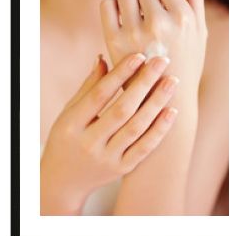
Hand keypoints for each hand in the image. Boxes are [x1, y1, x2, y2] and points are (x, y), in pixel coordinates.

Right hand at [40, 53, 178, 214]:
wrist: (65, 180)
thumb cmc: (66, 139)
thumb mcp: (68, 113)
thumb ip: (88, 88)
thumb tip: (104, 58)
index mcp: (72, 125)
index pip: (99, 95)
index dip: (120, 74)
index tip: (139, 55)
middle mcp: (89, 143)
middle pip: (122, 110)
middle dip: (144, 83)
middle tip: (162, 61)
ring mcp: (106, 158)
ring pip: (136, 128)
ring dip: (156, 103)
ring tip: (172, 81)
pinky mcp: (121, 169)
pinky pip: (144, 148)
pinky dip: (159, 130)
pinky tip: (172, 111)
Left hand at [100, 0, 207, 102]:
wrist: (166, 98)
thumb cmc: (187, 61)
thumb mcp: (199, 30)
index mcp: (182, 17)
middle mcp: (159, 23)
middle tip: (148, 8)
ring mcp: (135, 33)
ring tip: (136, 13)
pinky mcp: (116, 42)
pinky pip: (107, 5)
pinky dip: (112, 7)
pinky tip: (122, 19)